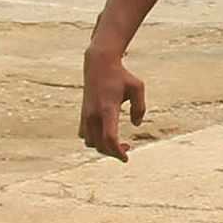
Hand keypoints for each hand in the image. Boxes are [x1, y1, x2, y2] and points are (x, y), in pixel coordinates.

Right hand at [80, 47, 146, 161]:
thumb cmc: (122, 76)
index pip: (109, 137)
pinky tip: (105, 136)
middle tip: (128, 148)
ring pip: (90, 142)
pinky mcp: (82, 114)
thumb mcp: (138, 87)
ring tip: (118, 143)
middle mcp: (93, 114)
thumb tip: (136, 125)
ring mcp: (85, 114)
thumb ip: (140, 107)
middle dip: (113, 152)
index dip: (117, 151)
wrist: (99, 64)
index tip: (126, 158)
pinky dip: (93, 140)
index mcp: (108, 108)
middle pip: (99, 145)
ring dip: (103, 147)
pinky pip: (84, 135)